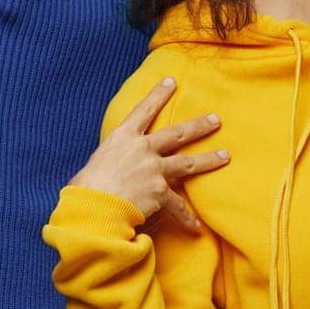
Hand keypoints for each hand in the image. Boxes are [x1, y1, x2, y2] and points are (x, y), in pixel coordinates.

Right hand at [66, 77, 229, 230]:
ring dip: (208, 159)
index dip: (158, 94)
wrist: (92, 208)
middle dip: (198, 125)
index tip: (172, 81)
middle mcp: (141, 149)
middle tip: (215, 119)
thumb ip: (110, 162)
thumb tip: (111, 170)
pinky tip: (196, 227)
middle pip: (176, 133)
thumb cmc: (85, 189)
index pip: (143, 110)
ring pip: (188, 162)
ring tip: (224, 156)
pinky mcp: (160, 191)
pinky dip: (186, 218)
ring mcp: (153, 168)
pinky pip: (178, 206)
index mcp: (121, 138)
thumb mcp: (94, 165)